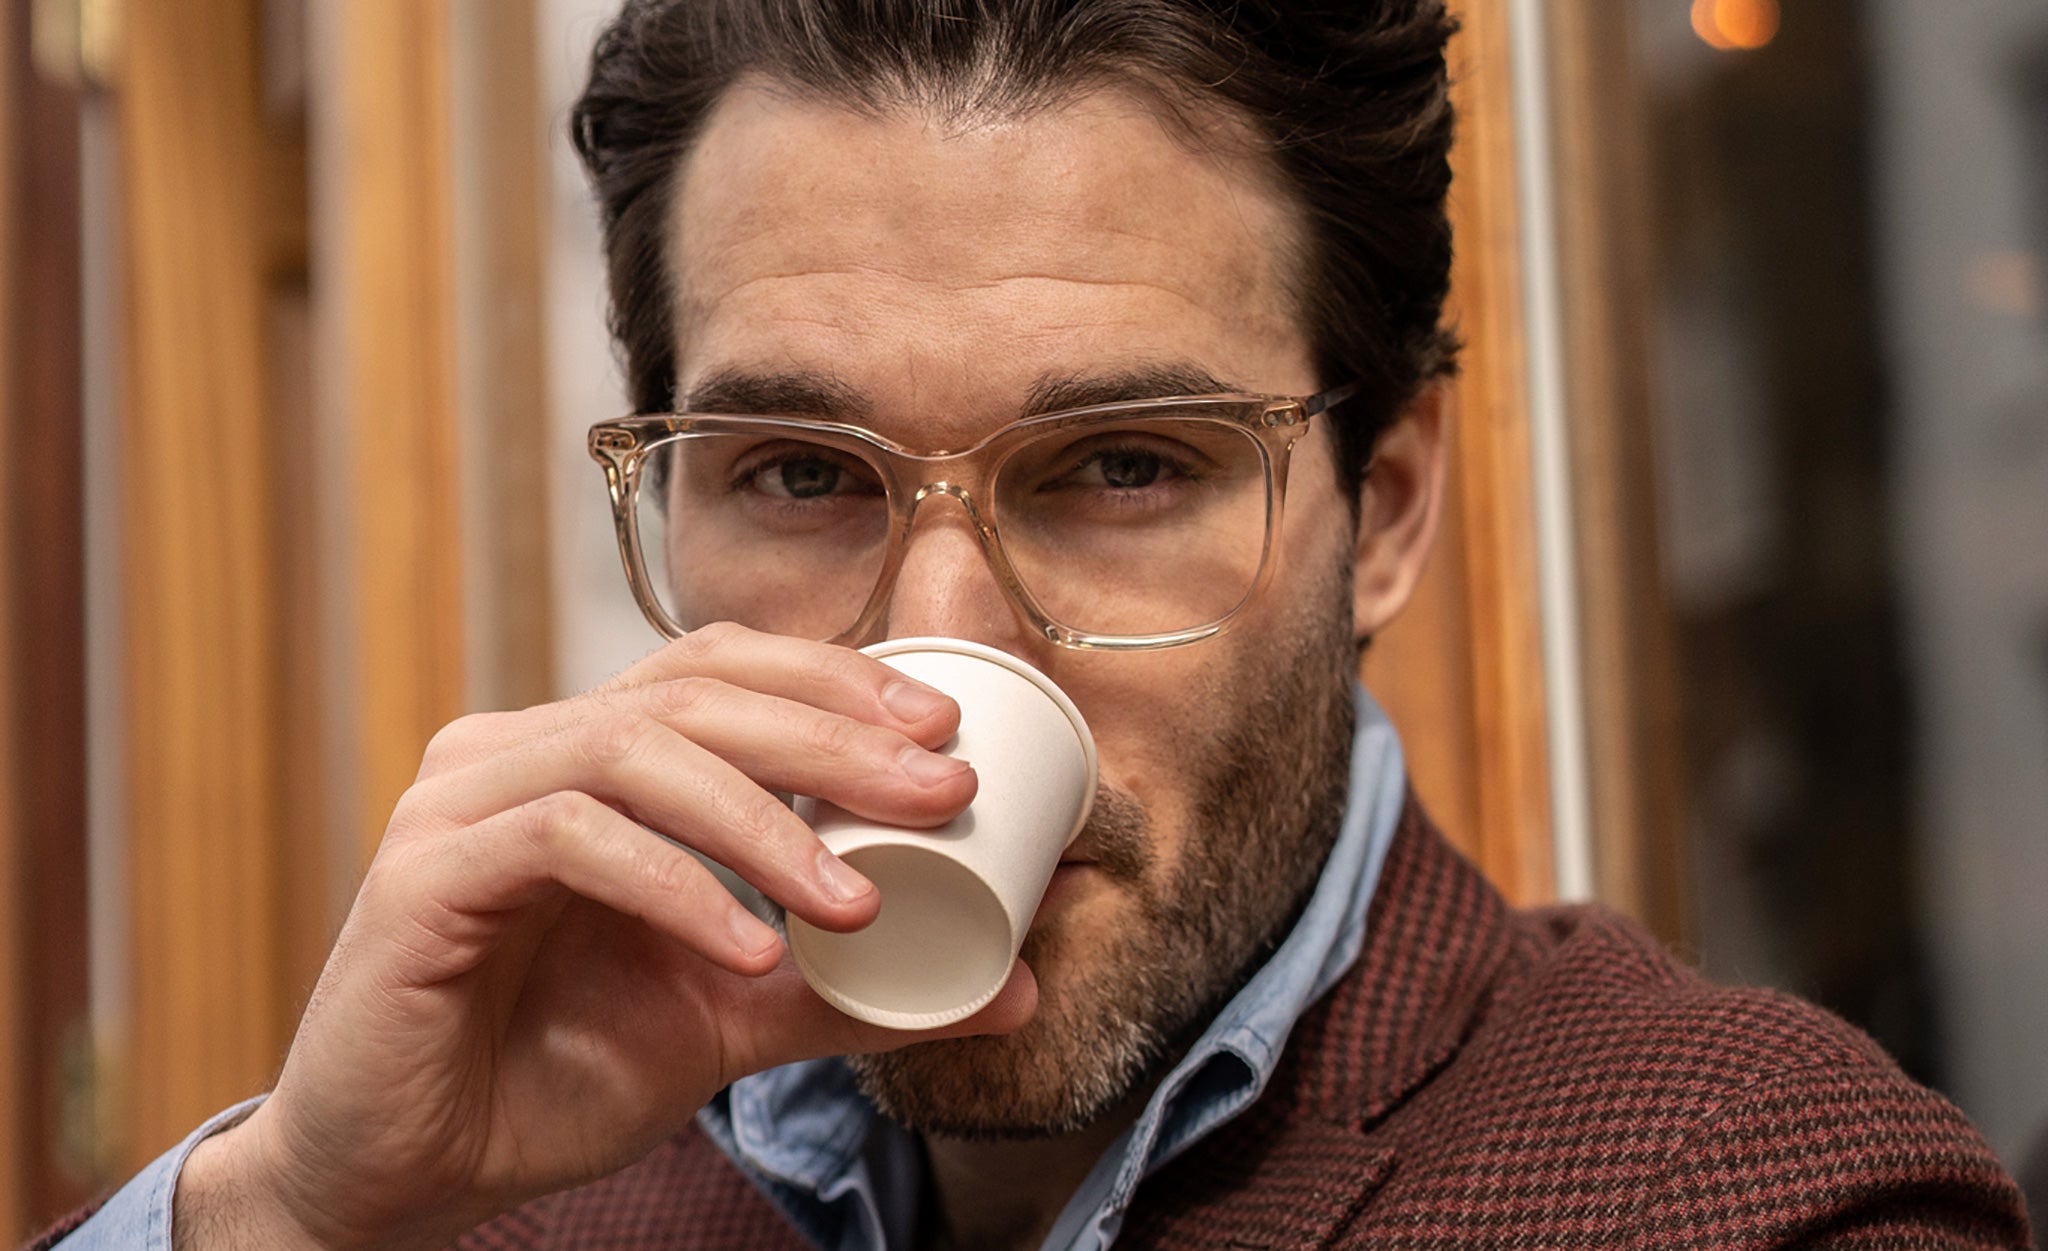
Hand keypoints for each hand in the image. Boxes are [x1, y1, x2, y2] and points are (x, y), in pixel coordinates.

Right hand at [171, 624, 1036, 1249]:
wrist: (408, 1174)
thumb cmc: (553, 1075)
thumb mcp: (732, 1019)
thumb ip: (856, 991)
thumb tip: (1010, 984)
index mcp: (587, 755)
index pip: (719, 668)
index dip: (832, 680)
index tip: (942, 733)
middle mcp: (520, 749)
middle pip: (694, 691)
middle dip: (832, 737)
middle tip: (940, 791)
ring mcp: (464, 800)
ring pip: (635, 747)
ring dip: (765, 818)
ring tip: (858, 900)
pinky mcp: (426, 872)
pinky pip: (569, 838)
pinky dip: (675, 886)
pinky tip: (748, 950)